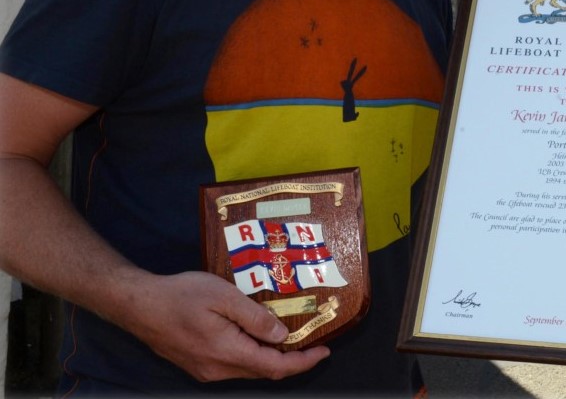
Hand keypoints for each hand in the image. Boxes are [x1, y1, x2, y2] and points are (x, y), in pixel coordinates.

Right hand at [115, 270, 329, 381]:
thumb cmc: (180, 295)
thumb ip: (255, 317)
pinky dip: (253, 355)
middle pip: (264, 372)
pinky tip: (259, 337)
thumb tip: (281, 336)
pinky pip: (234, 365)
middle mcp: (217, 370)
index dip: (304, 362)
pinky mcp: (197, 365)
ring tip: (291, 337)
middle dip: (292, 361)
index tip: (325, 351)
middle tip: (313, 341)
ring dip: (271, 358)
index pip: (275, 367)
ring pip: (248, 370)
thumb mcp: (223, 296)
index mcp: (227, 353)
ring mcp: (205, 370)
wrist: (138, 305)